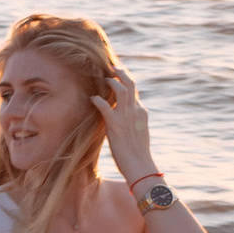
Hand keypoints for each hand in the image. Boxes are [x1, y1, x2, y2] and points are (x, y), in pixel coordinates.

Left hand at [90, 66, 155, 181]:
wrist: (141, 166)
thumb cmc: (138, 154)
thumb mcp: (139, 133)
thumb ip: (134, 121)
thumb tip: (128, 116)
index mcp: (141, 112)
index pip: (134, 91)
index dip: (125, 81)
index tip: (116, 75)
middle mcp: (135, 111)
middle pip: (130, 84)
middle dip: (121, 72)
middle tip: (112, 66)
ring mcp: (126, 117)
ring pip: (120, 90)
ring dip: (111, 81)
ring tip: (103, 78)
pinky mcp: (116, 125)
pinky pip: (105, 106)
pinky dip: (98, 100)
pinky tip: (92, 99)